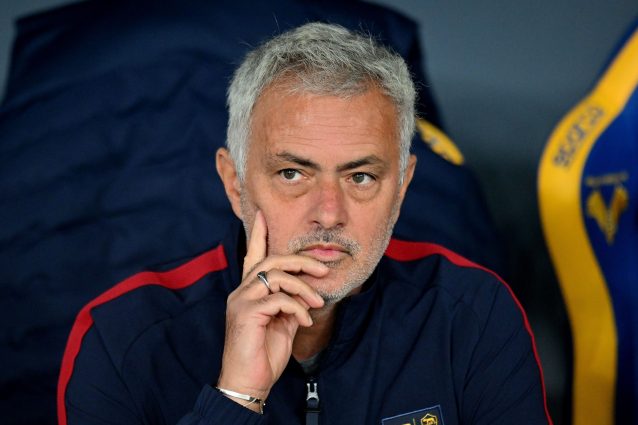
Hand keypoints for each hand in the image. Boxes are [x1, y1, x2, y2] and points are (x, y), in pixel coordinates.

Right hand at [217, 211, 326, 411]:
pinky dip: (297, 308)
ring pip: (276, 275)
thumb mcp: (282, 323)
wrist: (248, 383)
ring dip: (303, 287)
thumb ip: (290, 303)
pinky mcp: (245, 313)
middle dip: (300, 261)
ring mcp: (241, 300)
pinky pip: (278, 299)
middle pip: (271, 260)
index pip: (253, 255)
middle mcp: (241, 291)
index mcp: (249, 291)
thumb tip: (307, 291)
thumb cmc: (263, 354)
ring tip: (318, 303)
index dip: (258, 234)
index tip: (263, 213)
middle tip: (323, 270)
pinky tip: (305, 321)